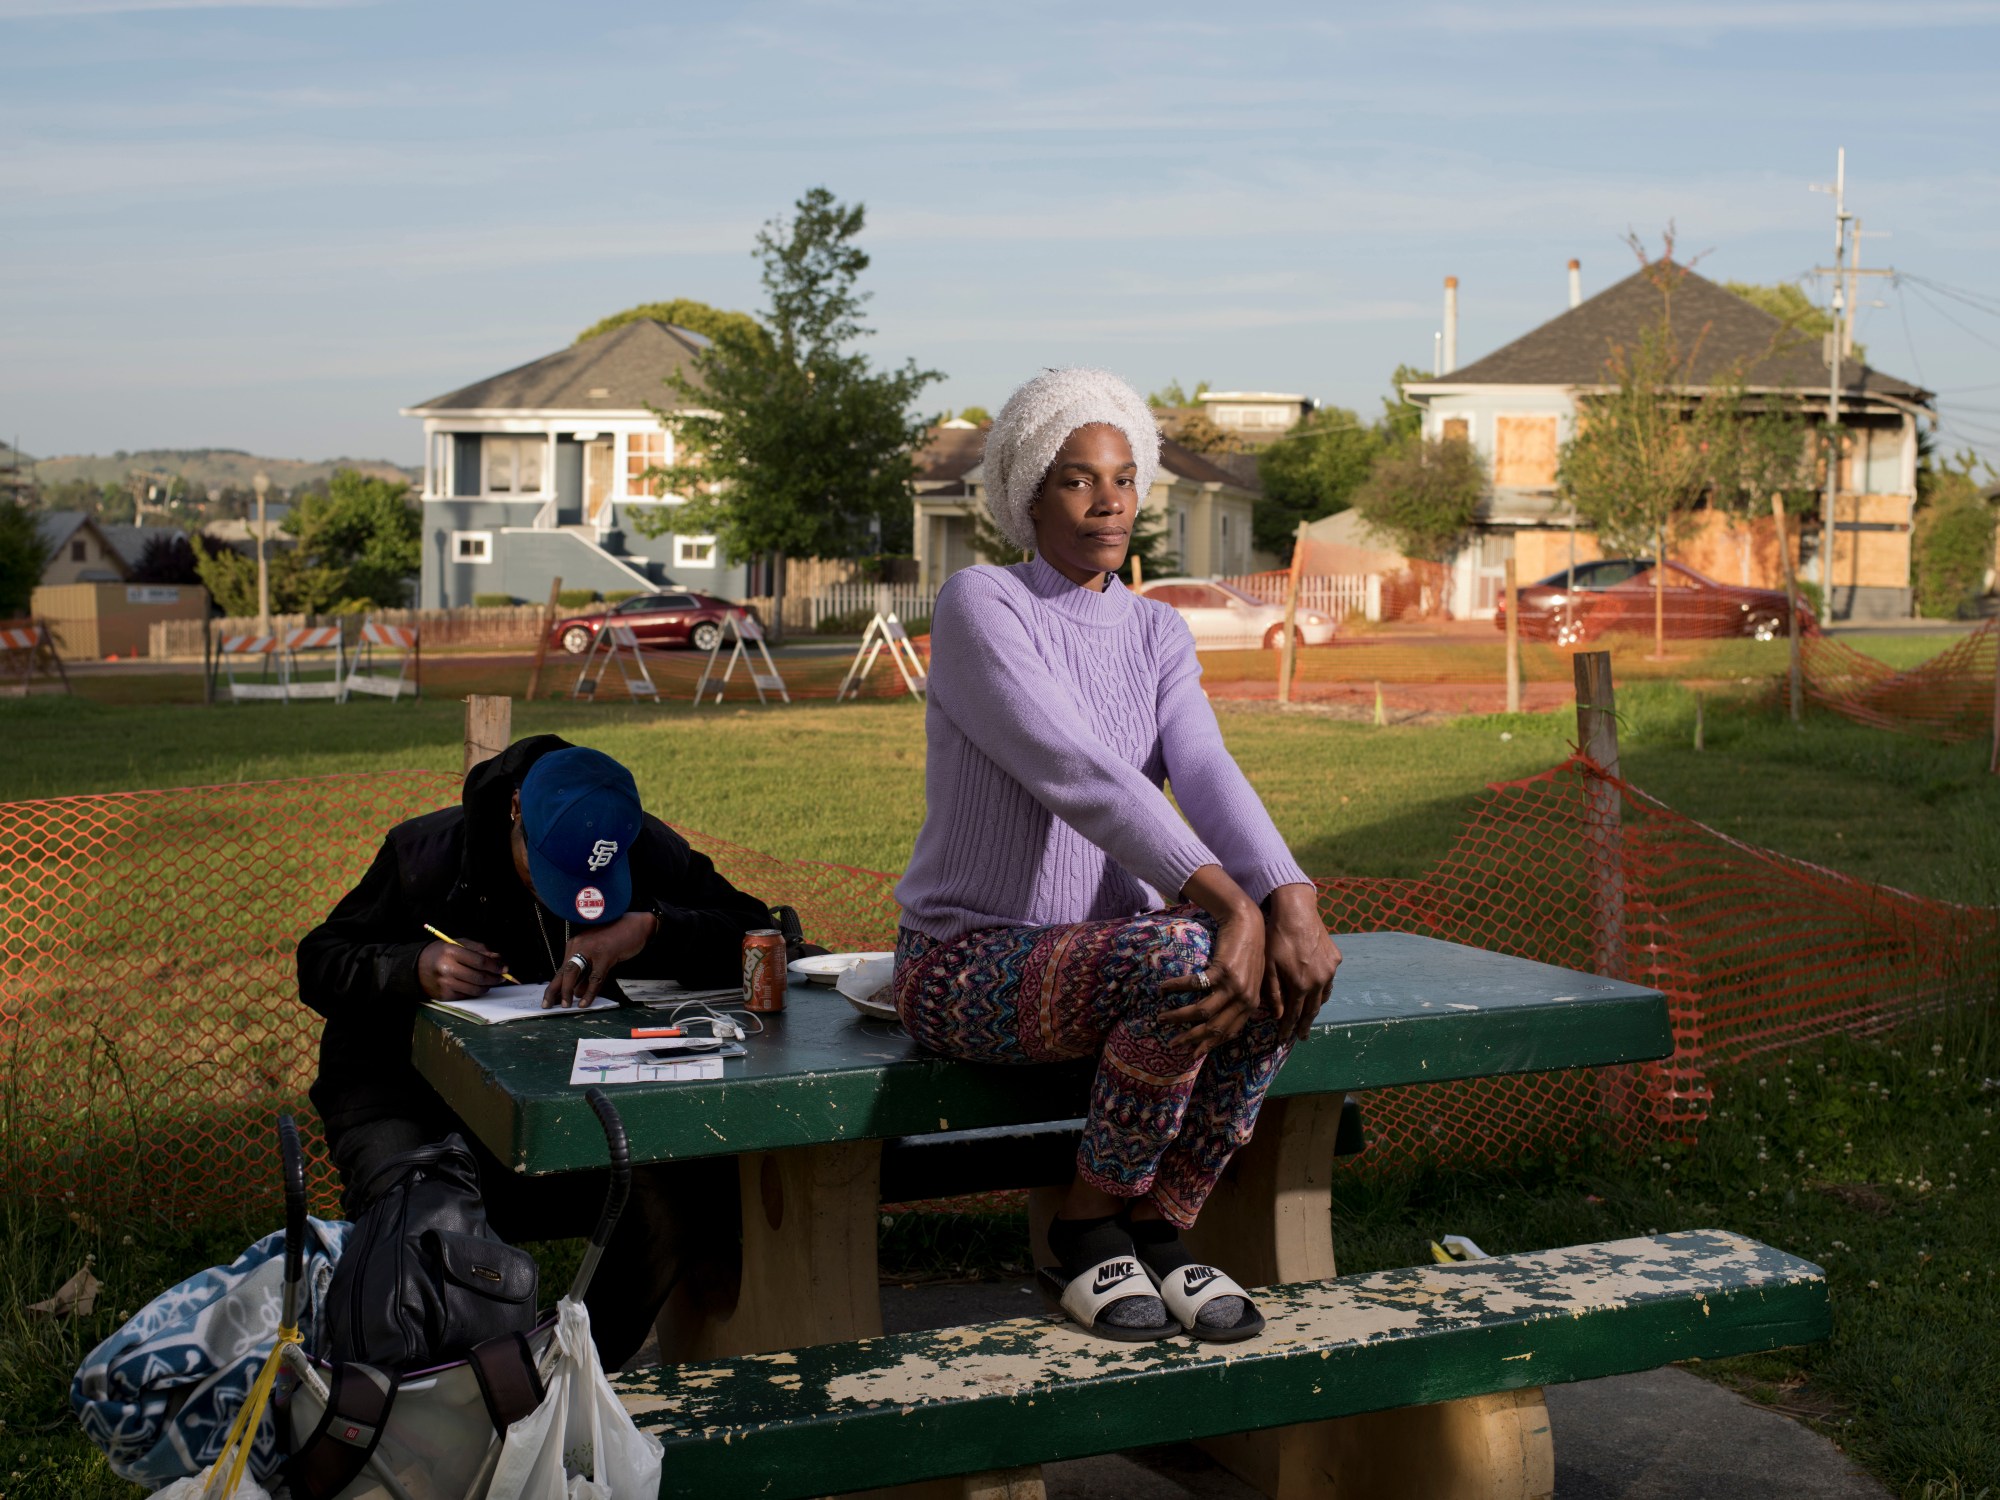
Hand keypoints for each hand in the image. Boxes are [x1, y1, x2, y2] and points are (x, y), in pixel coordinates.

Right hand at [417, 938, 505, 1000]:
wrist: (418, 966)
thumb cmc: (442, 953)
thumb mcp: (459, 944)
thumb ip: (480, 949)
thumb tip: (499, 959)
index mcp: (451, 952)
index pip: (480, 961)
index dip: (496, 966)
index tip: (504, 968)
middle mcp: (447, 969)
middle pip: (479, 977)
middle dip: (495, 978)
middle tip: (502, 977)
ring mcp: (445, 984)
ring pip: (475, 990)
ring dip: (488, 986)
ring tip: (491, 981)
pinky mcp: (444, 996)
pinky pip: (467, 996)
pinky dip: (476, 991)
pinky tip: (477, 985)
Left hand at [543, 910, 658, 1008]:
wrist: (636, 925)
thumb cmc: (618, 939)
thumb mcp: (597, 955)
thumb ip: (587, 972)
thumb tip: (577, 992)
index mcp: (576, 944)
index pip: (562, 969)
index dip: (554, 986)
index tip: (547, 1000)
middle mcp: (579, 945)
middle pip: (564, 971)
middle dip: (555, 990)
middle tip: (548, 1005)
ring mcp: (591, 950)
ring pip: (574, 973)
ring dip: (568, 991)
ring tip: (566, 1005)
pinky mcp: (605, 955)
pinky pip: (594, 977)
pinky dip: (589, 992)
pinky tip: (585, 1002)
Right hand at [1160, 866, 1265, 1058]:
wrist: (1248, 923)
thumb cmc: (1248, 951)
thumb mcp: (1251, 980)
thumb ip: (1242, 1000)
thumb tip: (1225, 1016)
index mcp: (1250, 1005)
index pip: (1228, 1033)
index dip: (1209, 1045)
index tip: (1192, 1052)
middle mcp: (1243, 999)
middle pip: (1213, 1027)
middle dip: (1191, 1039)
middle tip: (1172, 1043)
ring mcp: (1233, 986)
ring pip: (1201, 1012)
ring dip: (1178, 1017)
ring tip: (1161, 1018)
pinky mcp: (1222, 970)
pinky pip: (1194, 985)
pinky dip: (1176, 988)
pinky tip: (1163, 989)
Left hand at [1261, 883, 1342, 1044]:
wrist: (1296, 912)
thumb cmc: (1276, 938)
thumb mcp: (1269, 966)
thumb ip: (1274, 993)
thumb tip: (1279, 1016)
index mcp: (1301, 985)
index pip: (1295, 1015)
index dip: (1289, 1029)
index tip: (1283, 1040)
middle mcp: (1319, 981)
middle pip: (1312, 1010)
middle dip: (1305, 1026)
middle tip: (1302, 1038)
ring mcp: (1330, 970)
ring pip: (1324, 996)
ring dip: (1316, 1009)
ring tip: (1310, 1018)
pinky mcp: (1335, 958)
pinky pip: (1329, 980)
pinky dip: (1323, 990)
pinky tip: (1319, 993)